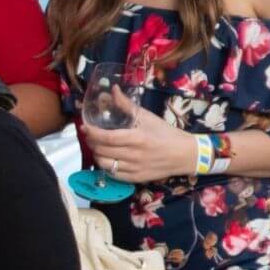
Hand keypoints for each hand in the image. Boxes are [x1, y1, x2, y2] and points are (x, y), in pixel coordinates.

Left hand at [82, 96, 197, 185]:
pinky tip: (107, 158)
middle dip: (91, 142)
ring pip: (105, 164)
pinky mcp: (136, 179)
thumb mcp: (147, 117)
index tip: (85, 127)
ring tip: (97, 146)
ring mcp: (135, 169)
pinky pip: (113, 175)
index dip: (92, 133)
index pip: (108, 138)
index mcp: (138, 138)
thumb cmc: (166, 133)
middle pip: (103, 151)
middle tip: (89, 135)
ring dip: (96, 154)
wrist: (185, 154)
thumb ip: (127, 105)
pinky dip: (106, 166)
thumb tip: (112, 90)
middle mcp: (135, 155)